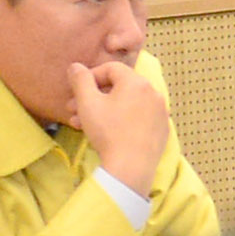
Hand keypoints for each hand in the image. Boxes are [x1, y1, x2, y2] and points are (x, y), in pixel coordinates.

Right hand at [65, 60, 173, 197]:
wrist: (131, 168)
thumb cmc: (108, 132)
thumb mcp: (87, 103)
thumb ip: (80, 80)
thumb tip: (76, 67)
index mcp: (137, 82)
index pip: (111, 68)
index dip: (90, 76)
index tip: (77, 90)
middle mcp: (153, 93)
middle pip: (118, 88)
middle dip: (92, 97)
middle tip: (73, 108)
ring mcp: (160, 112)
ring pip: (125, 104)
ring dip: (102, 110)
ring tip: (80, 124)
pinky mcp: (161, 129)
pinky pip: (137, 118)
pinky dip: (120, 120)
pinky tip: (103, 133)